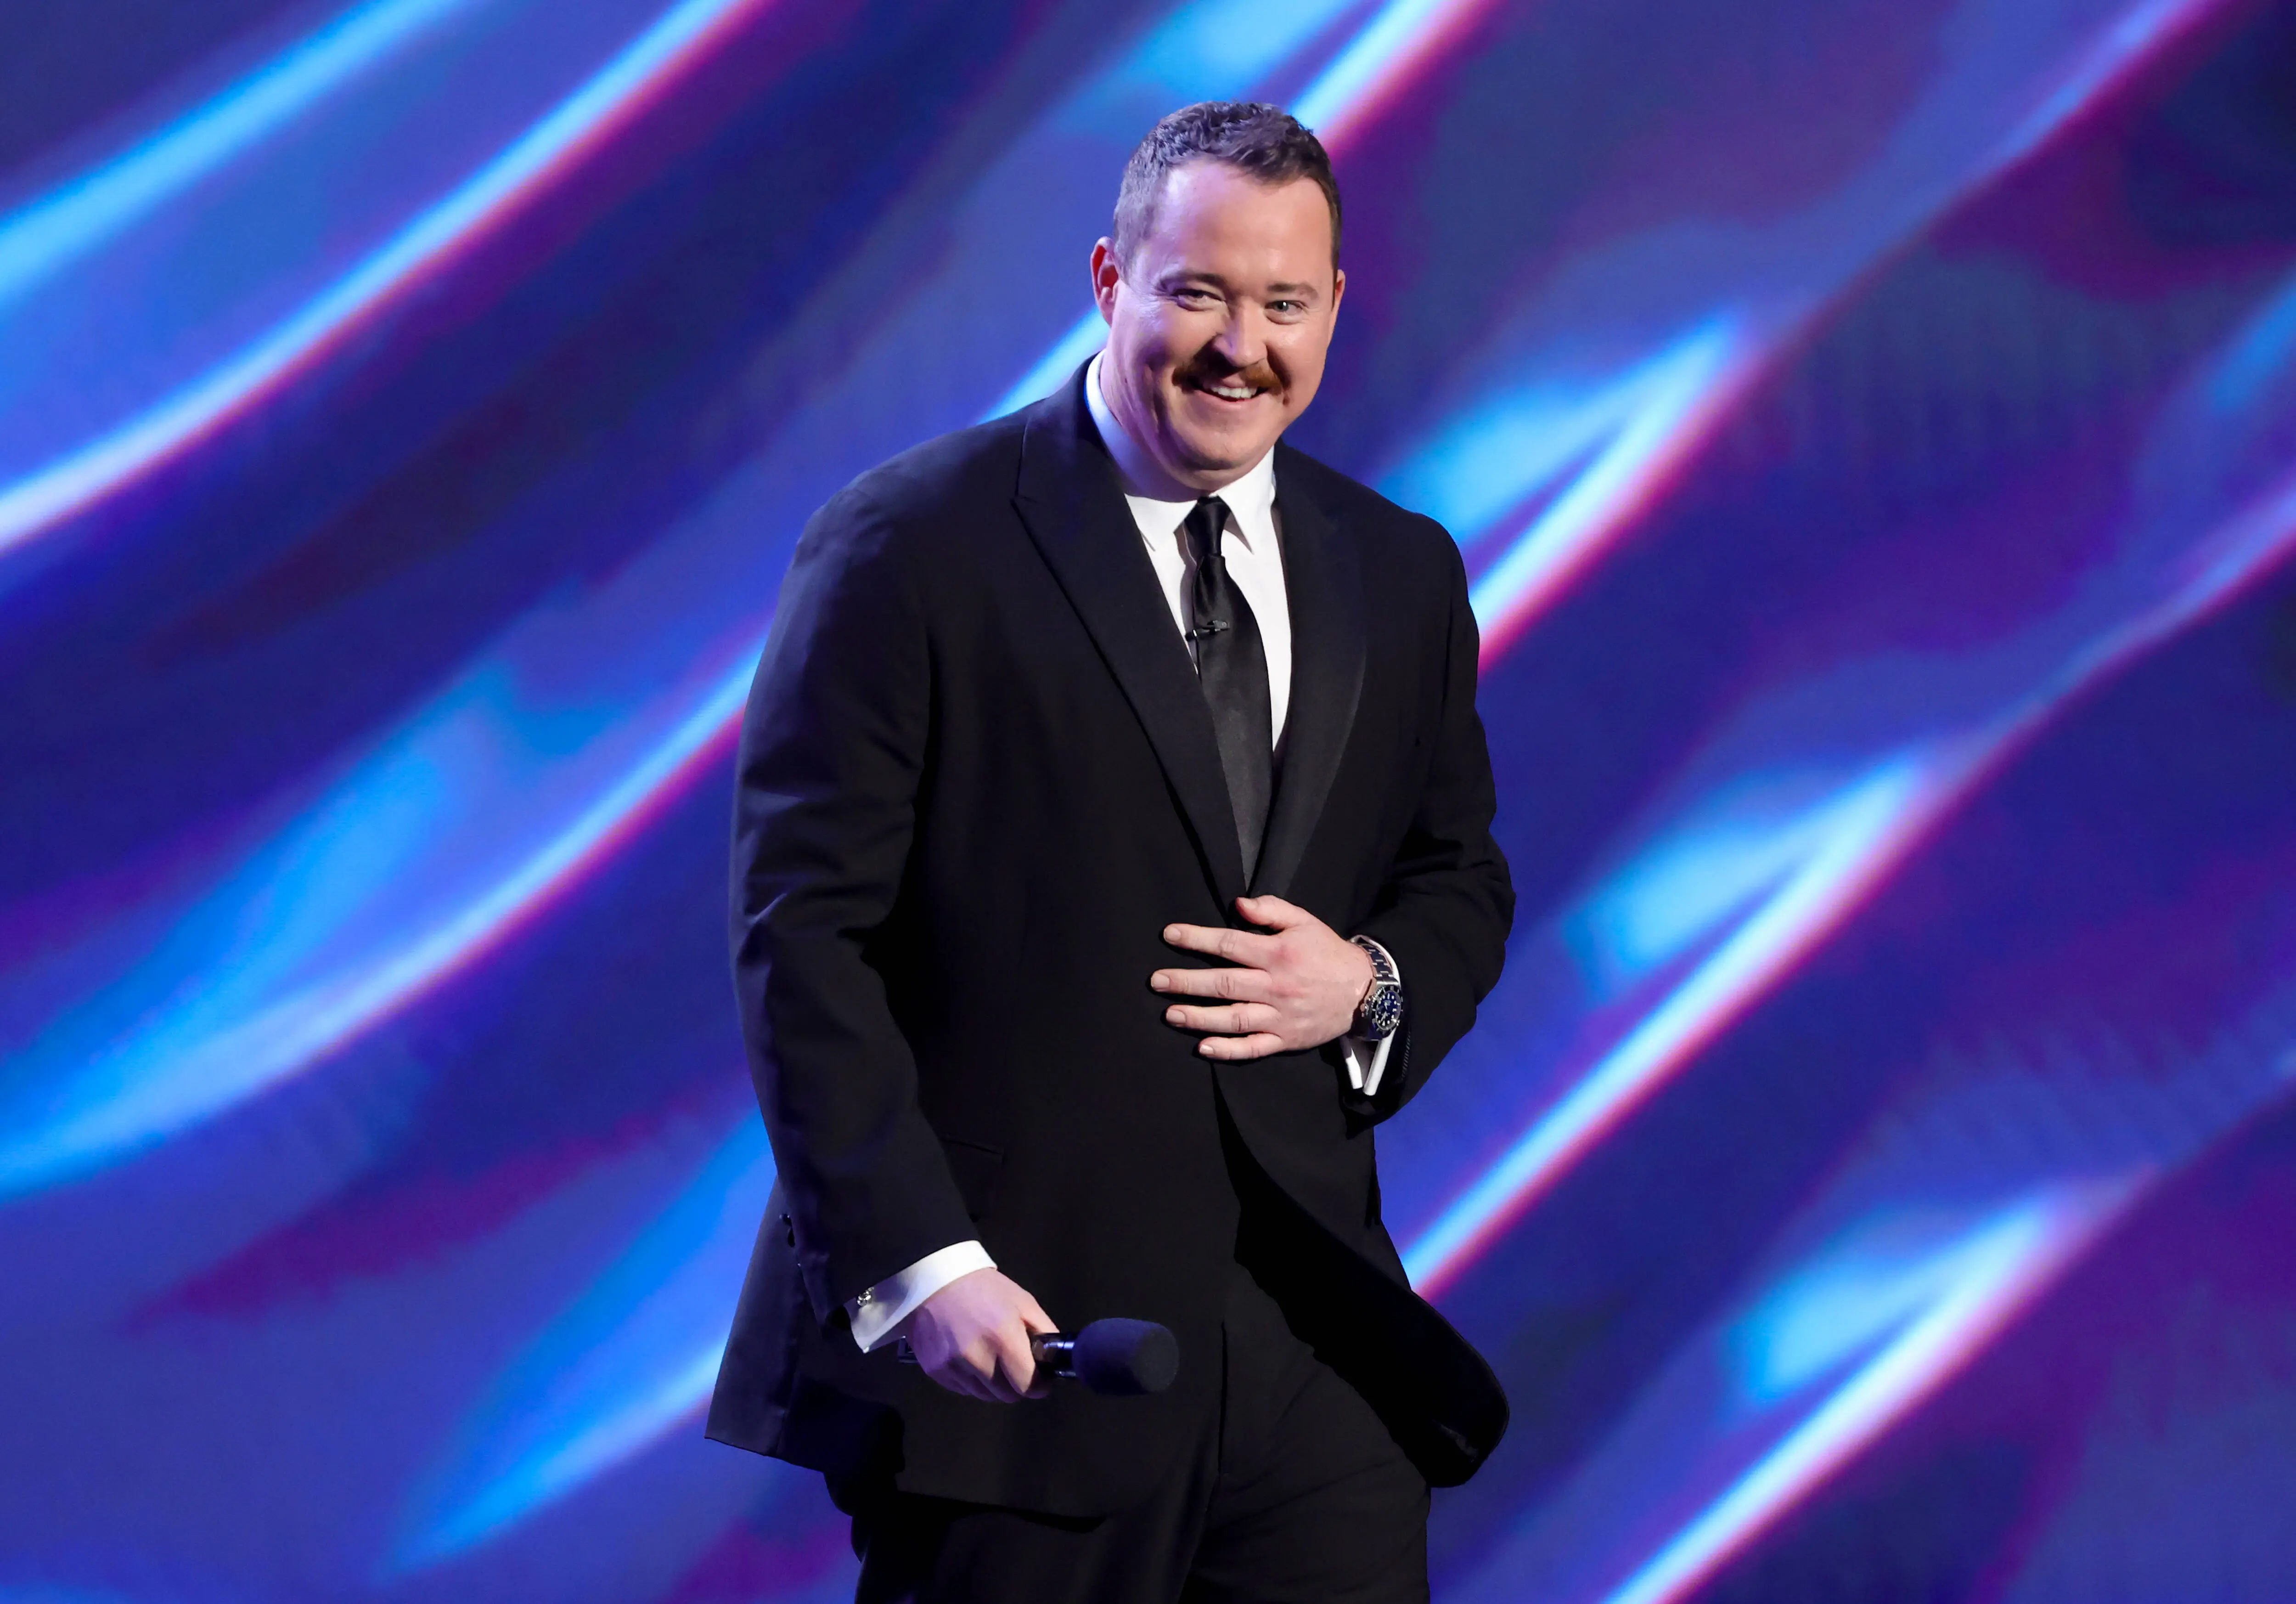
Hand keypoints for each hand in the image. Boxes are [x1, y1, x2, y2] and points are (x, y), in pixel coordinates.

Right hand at [904, 1267, 1055, 1402]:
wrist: (935, 1279)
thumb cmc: (985, 1289)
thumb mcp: (1023, 1301)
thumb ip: (1044, 1331)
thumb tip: (1055, 1361)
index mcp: (1003, 1337)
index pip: (1027, 1385)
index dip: (1038, 1385)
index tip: (1039, 1380)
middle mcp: (976, 1356)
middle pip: (1006, 1395)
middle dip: (1015, 1384)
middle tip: (1013, 1365)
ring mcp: (953, 1365)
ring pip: (984, 1395)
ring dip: (992, 1384)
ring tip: (988, 1358)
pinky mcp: (935, 1371)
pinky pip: (962, 1390)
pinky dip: (970, 1380)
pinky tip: (968, 1357)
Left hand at [1151, 895, 1375, 1059]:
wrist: (1364, 991)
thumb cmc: (1326, 952)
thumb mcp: (1304, 921)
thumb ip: (1271, 909)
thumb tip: (1238, 904)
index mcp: (1278, 954)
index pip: (1230, 944)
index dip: (1197, 939)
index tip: (1169, 935)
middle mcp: (1276, 986)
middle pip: (1224, 984)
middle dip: (1187, 982)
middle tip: (1156, 981)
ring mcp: (1279, 1016)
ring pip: (1233, 1018)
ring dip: (1199, 1018)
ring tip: (1170, 1014)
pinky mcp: (1284, 1040)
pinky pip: (1253, 1048)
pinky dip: (1228, 1050)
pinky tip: (1203, 1048)